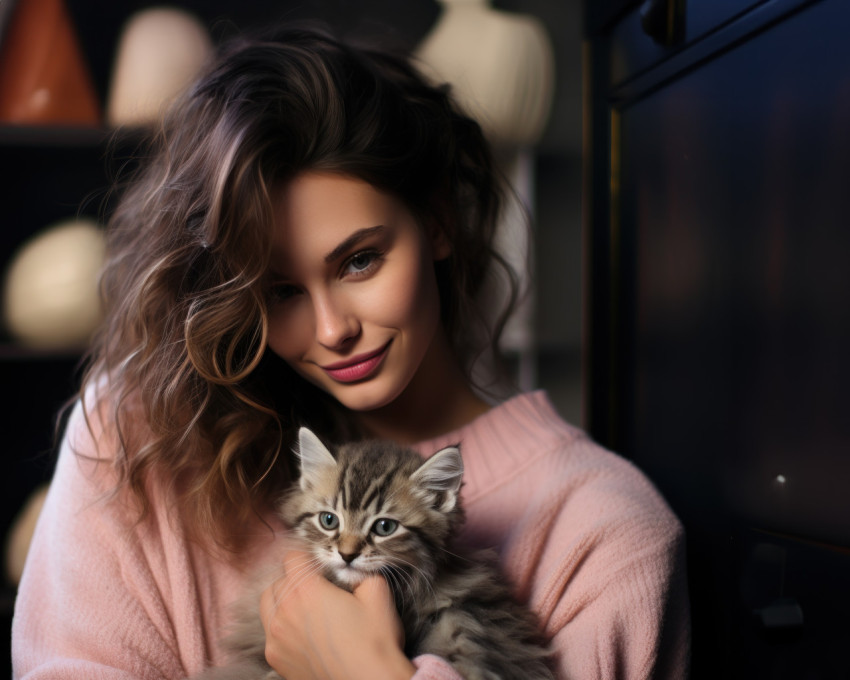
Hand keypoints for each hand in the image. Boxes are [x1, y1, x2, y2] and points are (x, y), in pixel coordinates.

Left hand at [259, 549, 415, 679]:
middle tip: (317, 588)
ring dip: (282, 599)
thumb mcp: (377, 593)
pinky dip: (280, 625)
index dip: (308, 558)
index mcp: (307, 590)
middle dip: (296, 578)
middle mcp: (285, 610)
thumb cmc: (374, 641)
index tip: (320, 567)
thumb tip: (353, 568)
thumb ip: (362, 571)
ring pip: (267, 603)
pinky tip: (301, 631)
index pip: (292, 558)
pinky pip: (269, 631)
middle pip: (278, 580)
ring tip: (303, 606)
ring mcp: (276, 636)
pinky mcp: (275, 658)